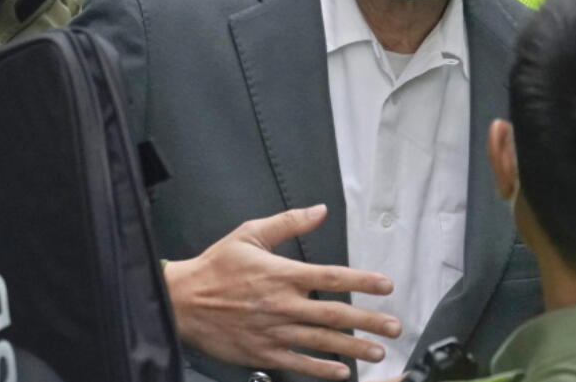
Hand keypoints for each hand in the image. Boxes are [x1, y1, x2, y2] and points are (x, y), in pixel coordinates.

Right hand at [164, 205, 401, 379]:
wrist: (181, 300)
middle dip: (369, 322)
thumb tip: (319, 210)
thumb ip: (288, 222)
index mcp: (283, 274)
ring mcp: (274, 332)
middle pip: (335, 315)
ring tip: (379, 353)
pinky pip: (298, 363)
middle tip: (394, 327)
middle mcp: (284, 305)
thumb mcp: (249, 234)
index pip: (333, 277)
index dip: (363, 282)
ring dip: (354, 348)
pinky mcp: (262, 353)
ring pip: (322, 342)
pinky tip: (341, 372)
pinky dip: (321, 369)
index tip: (386, 286)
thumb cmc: (216, 266)